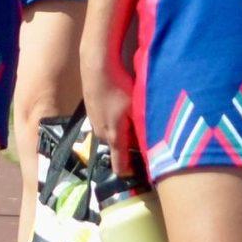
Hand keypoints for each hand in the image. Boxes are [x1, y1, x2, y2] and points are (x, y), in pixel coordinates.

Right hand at [80, 40, 141, 172]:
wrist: (97, 67)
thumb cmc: (120, 87)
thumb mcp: (136, 110)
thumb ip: (141, 131)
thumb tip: (150, 148)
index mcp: (113, 137)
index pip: (120, 165)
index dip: (130, 172)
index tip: (140, 174)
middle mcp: (101, 134)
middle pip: (119, 148)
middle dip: (130, 147)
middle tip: (146, 138)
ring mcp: (94, 122)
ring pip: (113, 134)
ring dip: (122, 131)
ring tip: (133, 119)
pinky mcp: (91, 111)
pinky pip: (106, 122)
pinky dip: (115, 119)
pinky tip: (120, 107)